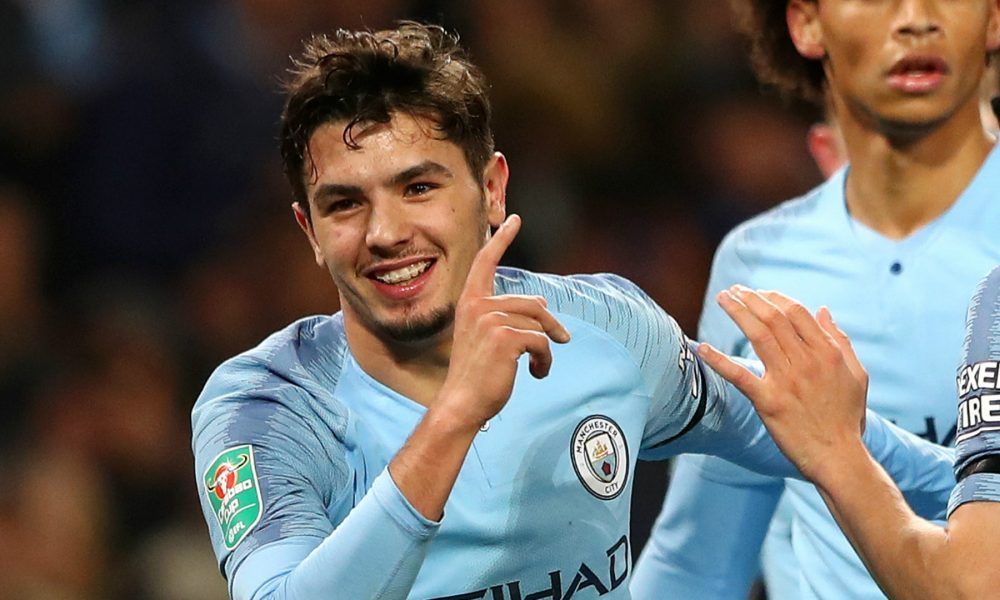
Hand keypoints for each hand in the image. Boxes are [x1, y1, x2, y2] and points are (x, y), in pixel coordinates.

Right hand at [436, 215, 569, 429]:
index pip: (486, 263)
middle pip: (532, 304)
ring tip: (541, 364)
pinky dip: (545, 360)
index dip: (501, 240)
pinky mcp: (506, 338)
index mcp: (470, 304)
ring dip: (547, 346)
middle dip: (551, 324)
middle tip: (563, 339)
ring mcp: (491, 321)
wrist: (462, 402)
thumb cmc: (476, 374)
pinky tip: (537, 373)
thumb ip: (508, 317)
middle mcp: (478, 307)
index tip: (514, 219)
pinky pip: (541, 342)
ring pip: (539, 324)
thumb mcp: (488, 338)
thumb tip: (542, 303)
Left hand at [697, 286, 868, 483]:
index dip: (775, 298)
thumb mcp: (856, 374)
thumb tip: (824, 311)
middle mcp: (807, 362)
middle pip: (774, 318)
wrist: (839, 457)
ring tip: (722, 298)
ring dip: (737, 312)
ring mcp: (786, 380)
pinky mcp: (768, 402)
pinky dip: (718, 360)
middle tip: (734, 290)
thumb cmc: (847, 417)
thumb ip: (840, 340)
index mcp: (828, 353)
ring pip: (757, 335)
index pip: (797, 312)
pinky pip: (739, 376)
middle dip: (751, 298)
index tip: (759, 293)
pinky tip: (701, 347)